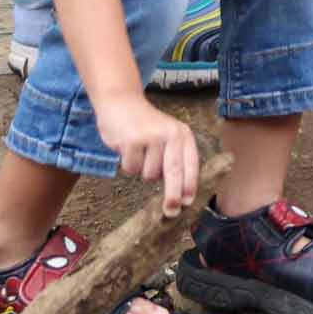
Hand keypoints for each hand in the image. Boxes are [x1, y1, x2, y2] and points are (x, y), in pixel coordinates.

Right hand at [96, 92, 202, 214]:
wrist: (121, 102)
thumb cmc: (145, 127)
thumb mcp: (166, 137)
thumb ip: (174, 159)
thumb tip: (179, 195)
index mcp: (183, 134)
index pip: (191, 163)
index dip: (190, 184)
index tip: (188, 202)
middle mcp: (170, 133)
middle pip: (174, 171)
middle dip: (173, 195)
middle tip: (171, 211)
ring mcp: (151, 136)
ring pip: (149, 175)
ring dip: (142, 171)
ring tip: (139, 152)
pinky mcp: (132, 140)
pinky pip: (132, 169)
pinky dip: (128, 165)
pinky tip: (127, 148)